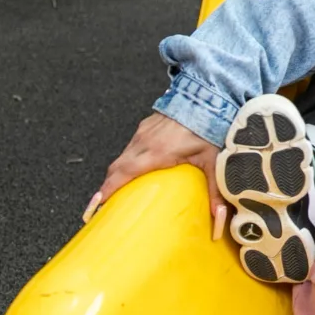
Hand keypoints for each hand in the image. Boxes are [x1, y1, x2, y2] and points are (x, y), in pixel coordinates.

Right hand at [83, 112, 225, 231]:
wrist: (206, 96)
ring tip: (115, 191)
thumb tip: (218, 219)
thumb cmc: (210, 127)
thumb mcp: (213, 162)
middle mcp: (144, 142)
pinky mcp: (145, 126)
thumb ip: (214, 191)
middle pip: (116, 167)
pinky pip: (130, 147)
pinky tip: (134, 169)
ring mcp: (143, 133)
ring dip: (116, 174)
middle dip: (107, 186)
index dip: (108, 189)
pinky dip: (126, 161)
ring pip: (122, 157)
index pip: (124, 173)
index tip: (97, 204)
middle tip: (101, 205)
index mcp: (157, 152)